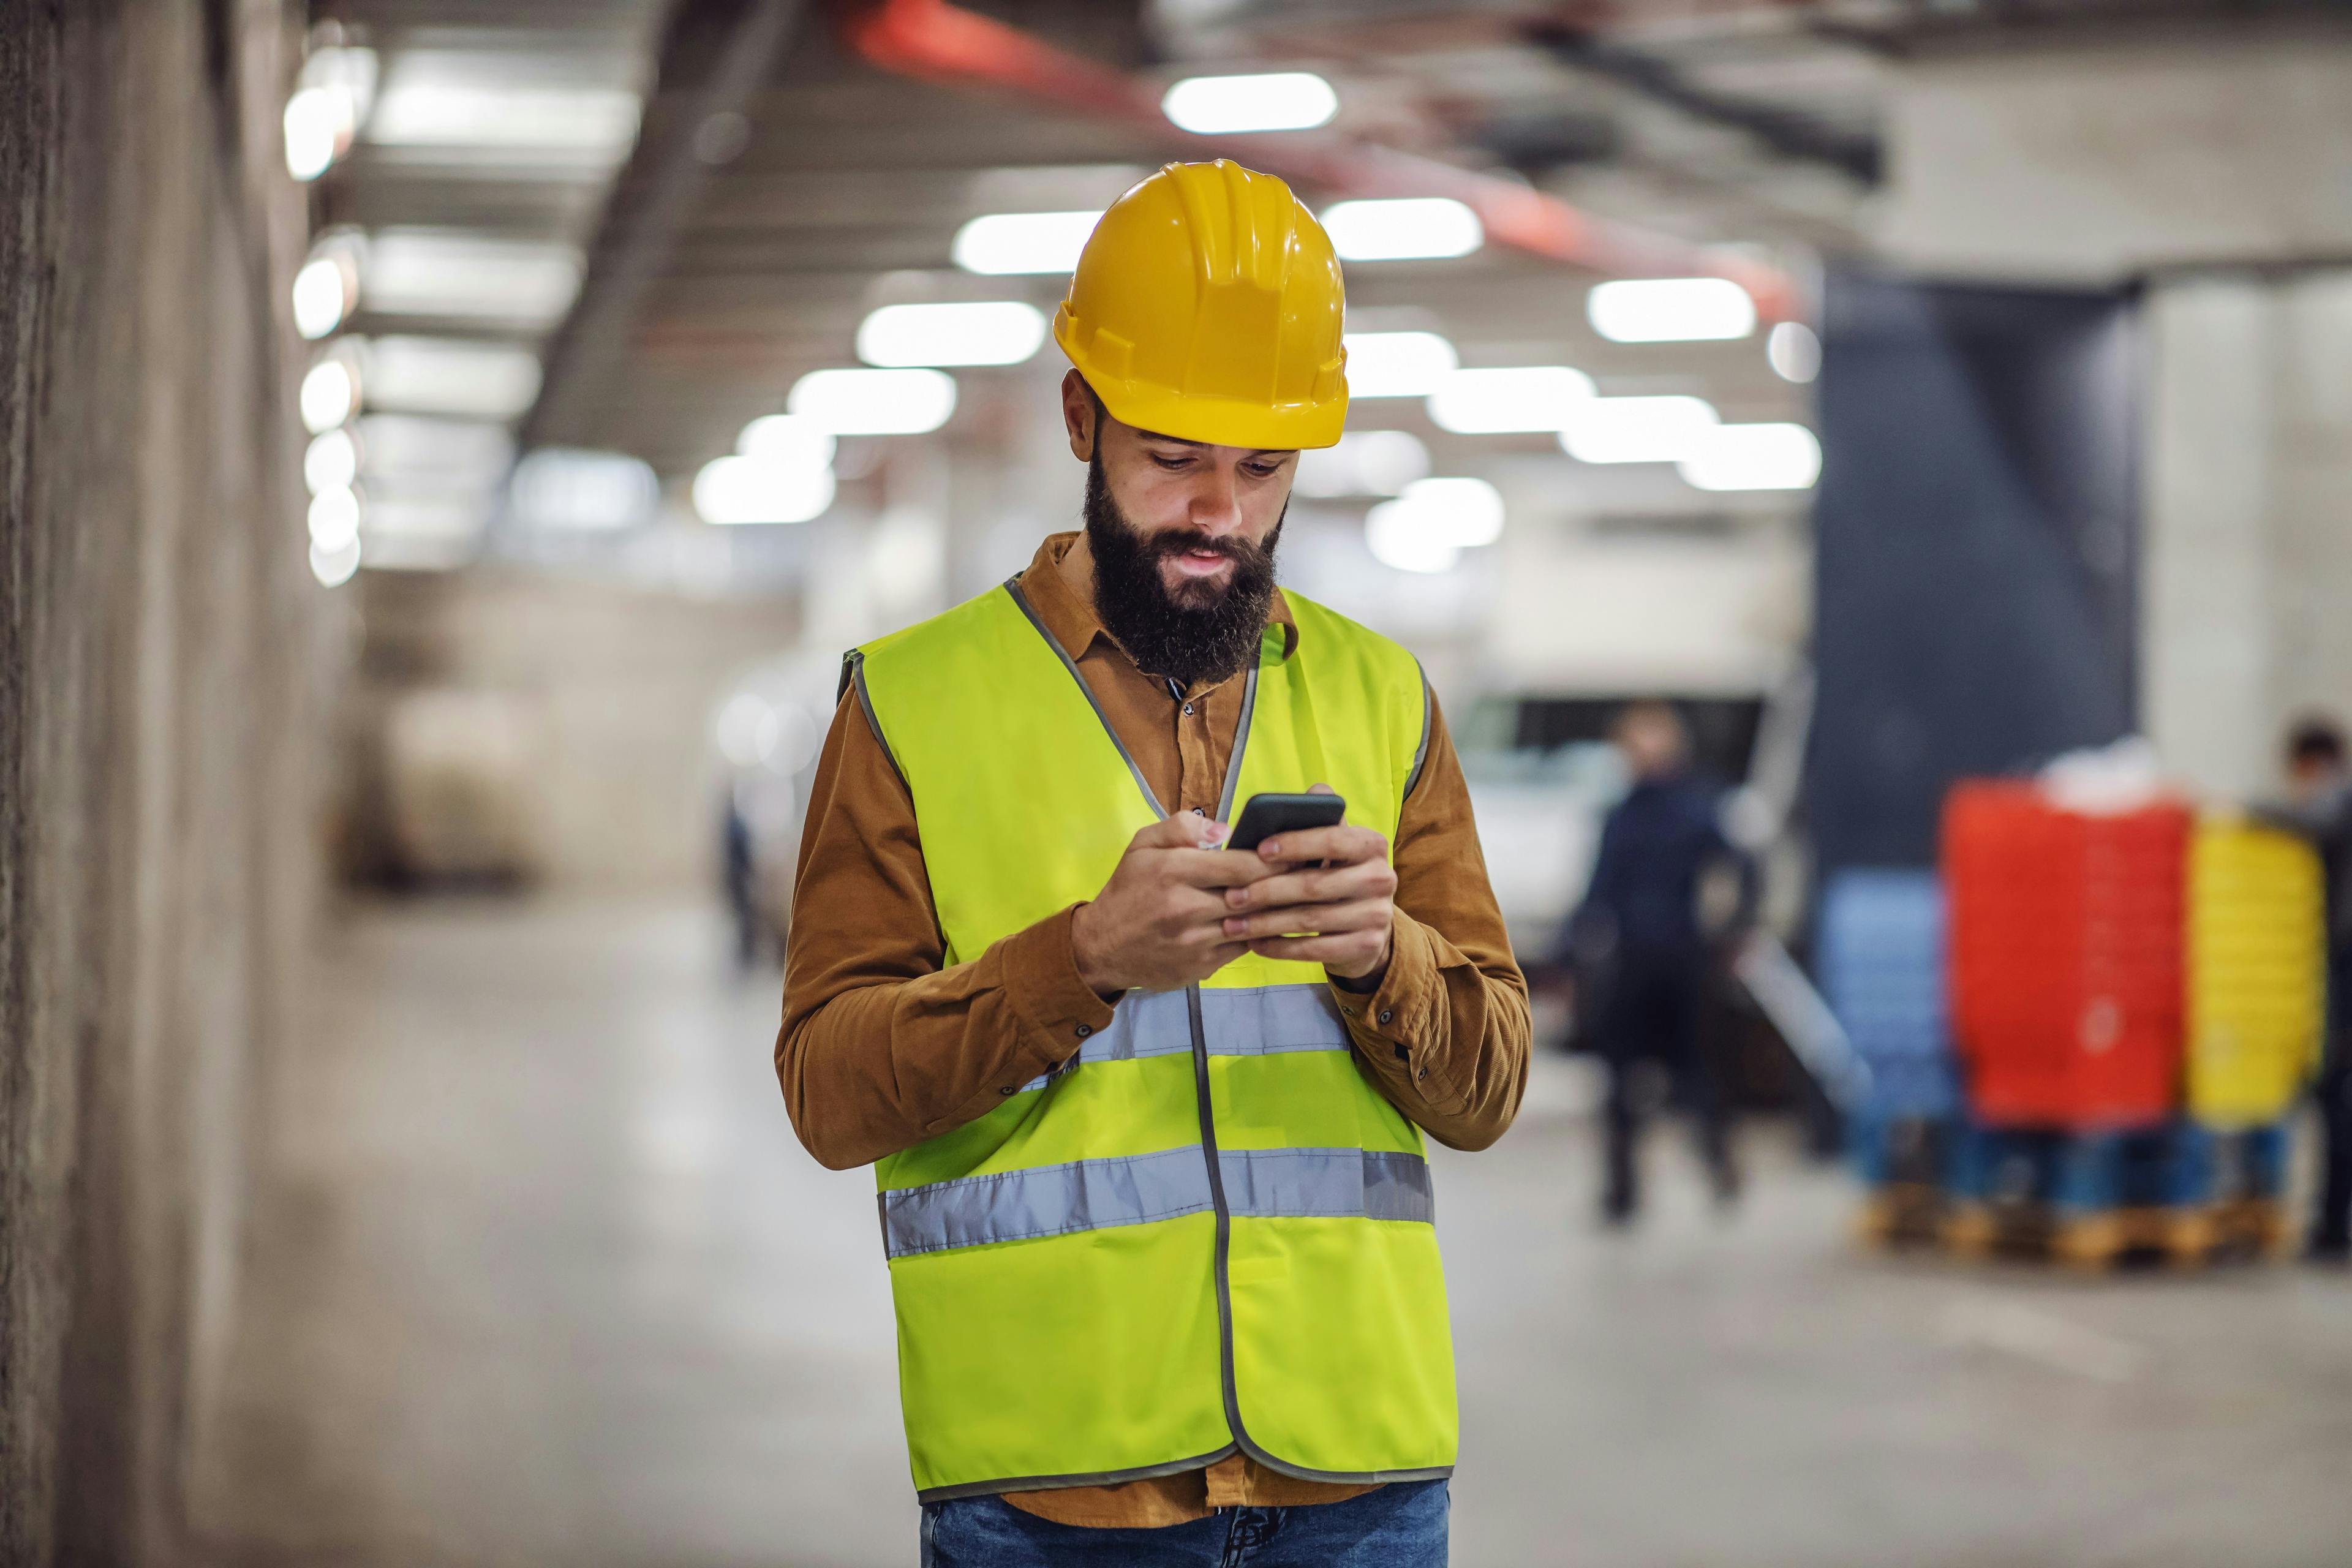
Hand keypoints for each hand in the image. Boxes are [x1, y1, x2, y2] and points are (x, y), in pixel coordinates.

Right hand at [1071, 815, 1281, 994]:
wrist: (1103, 947)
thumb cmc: (1129, 889)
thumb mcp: (1142, 845)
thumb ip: (1181, 827)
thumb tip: (1226, 830)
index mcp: (1174, 871)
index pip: (1241, 864)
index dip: (1276, 858)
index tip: (1298, 850)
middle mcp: (1186, 908)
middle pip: (1253, 895)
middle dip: (1286, 883)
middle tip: (1311, 872)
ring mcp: (1195, 941)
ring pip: (1253, 924)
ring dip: (1277, 911)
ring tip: (1300, 897)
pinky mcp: (1202, 966)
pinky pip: (1242, 947)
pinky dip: (1258, 934)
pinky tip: (1272, 922)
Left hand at [1215, 787, 1395, 983]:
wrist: (1367, 925)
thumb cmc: (1335, 874)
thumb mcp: (1334, 846)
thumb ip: (1321, 819)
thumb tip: (1314, 792)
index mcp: (1372, 845)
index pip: (1334, 839)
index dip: (1296, 843)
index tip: (1259, 850)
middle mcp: (1381, 878)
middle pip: (1315, 885)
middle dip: (1267, 890)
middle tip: (1230, 896)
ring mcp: (1377, 915)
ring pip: (1310, 920)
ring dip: (1265, 923)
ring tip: (1232, 923)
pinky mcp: (1366, 947)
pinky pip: (1315, 949)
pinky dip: (1280, 947)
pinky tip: (1256, 943)